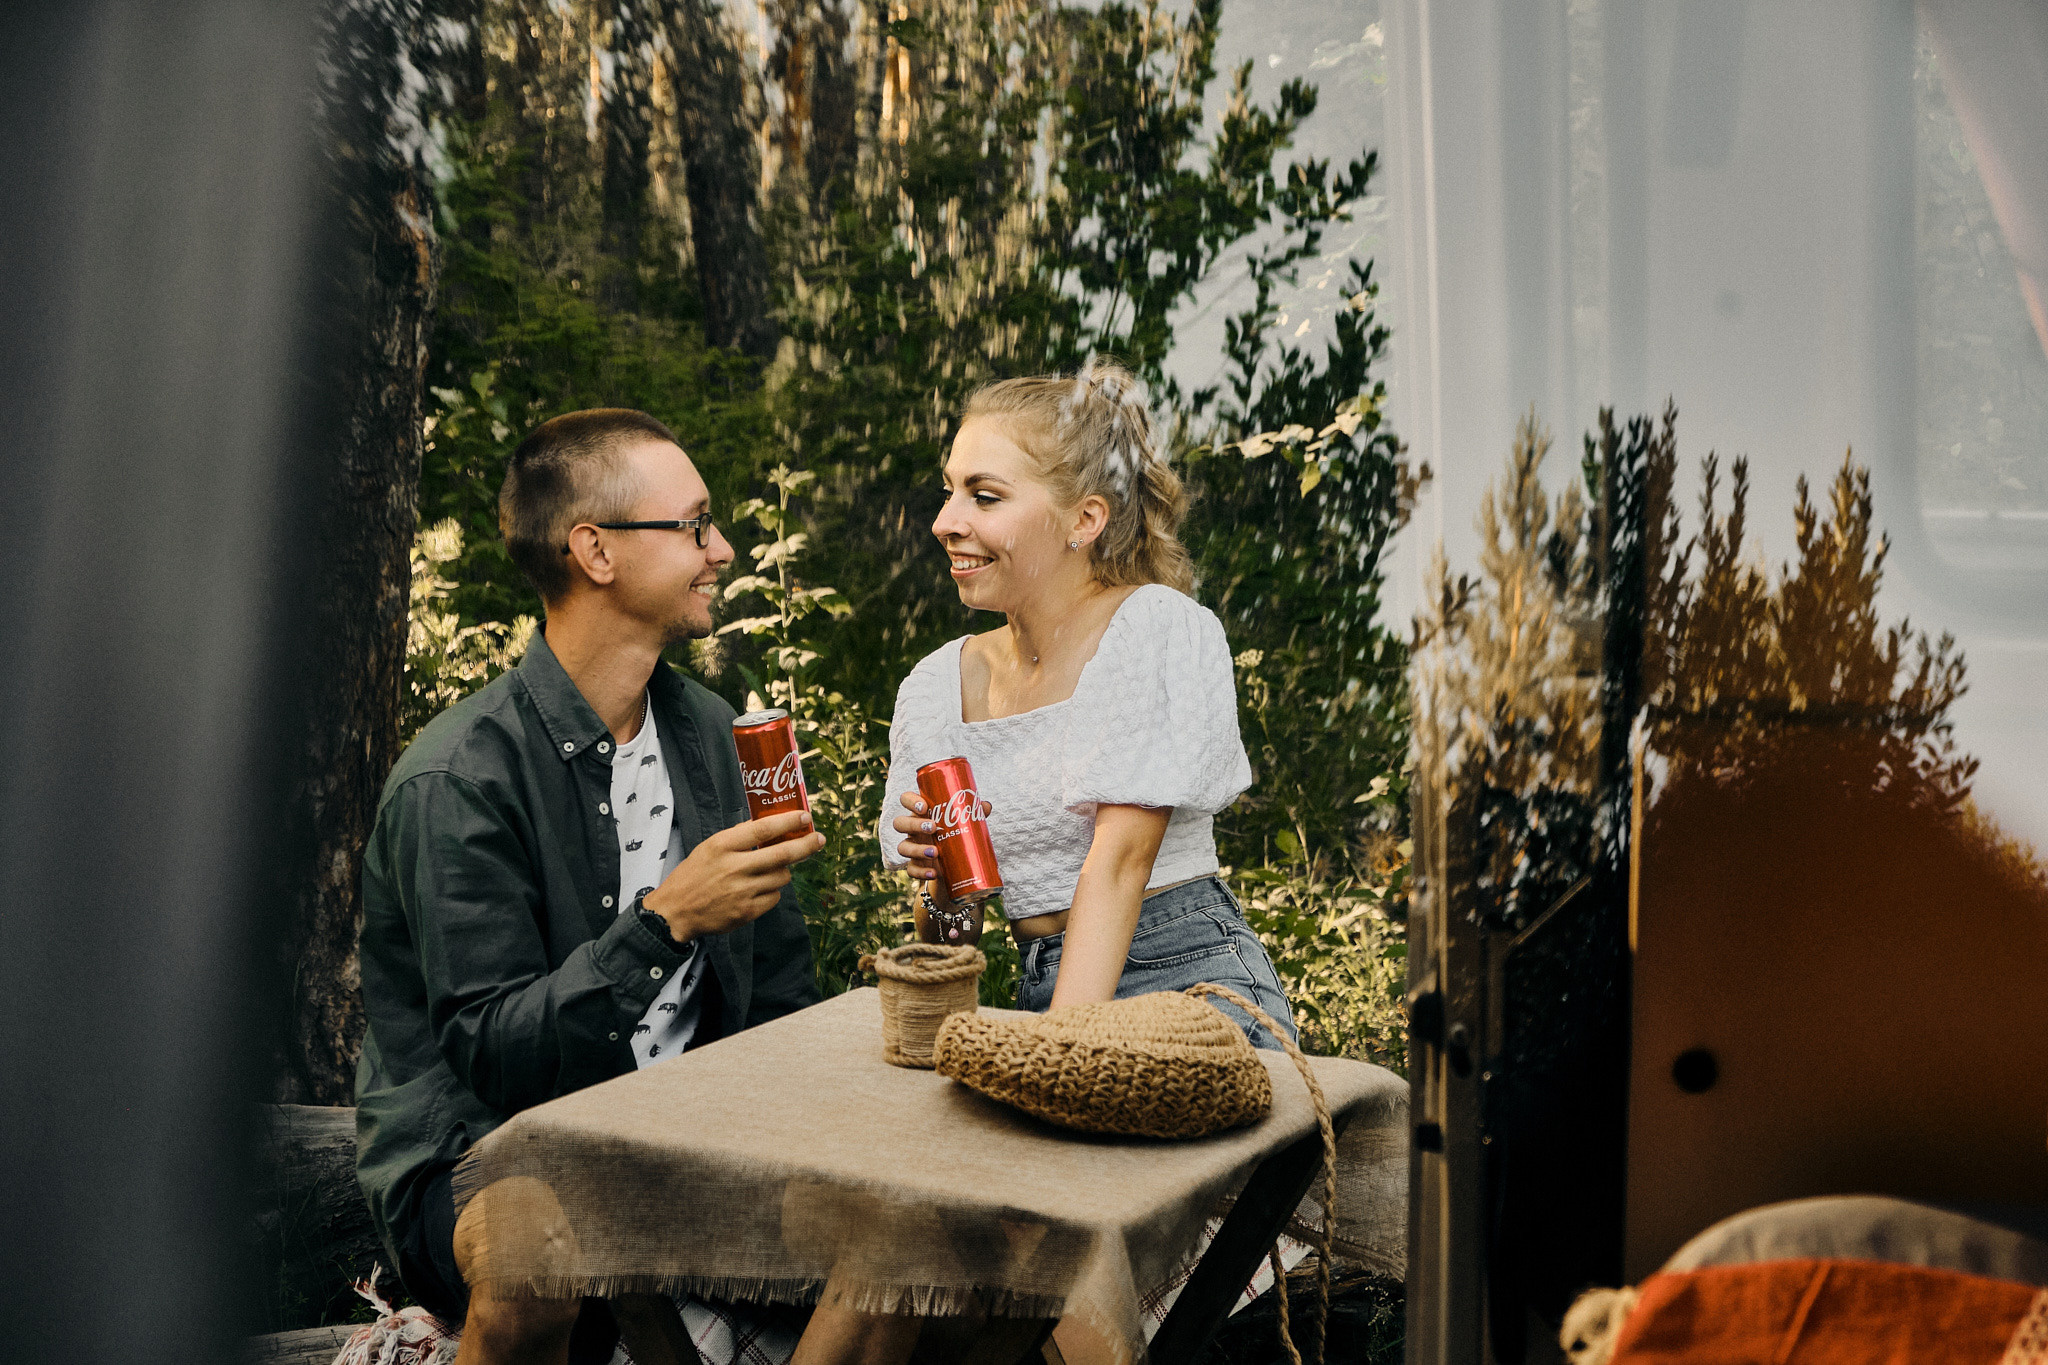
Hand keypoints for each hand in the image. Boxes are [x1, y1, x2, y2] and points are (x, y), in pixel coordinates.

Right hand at [642, 810, 823, 942]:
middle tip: (819, 839)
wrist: (675, 912)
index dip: (788, 822)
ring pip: (782, 877)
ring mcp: (742, 891)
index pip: (763, 829)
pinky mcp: (747, 912)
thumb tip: (769, 825)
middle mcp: (734, 867)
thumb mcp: (710, 847)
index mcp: (723, 846)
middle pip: (782, 854)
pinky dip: (772, 892)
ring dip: (782, 871)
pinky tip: (758, 889)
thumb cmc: (693, 876)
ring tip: (769, 871)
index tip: (805, 816)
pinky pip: (774, 897)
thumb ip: (738, 837)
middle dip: (806, 845)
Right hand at [890, 789, 995, 882]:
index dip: (910, 801)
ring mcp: (912, 848)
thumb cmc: (956, 834)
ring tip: (936, 852)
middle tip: (933, 828)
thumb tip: (986, 806)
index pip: (906, 800)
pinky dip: (921, 872)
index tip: (924, 806)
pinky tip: (933, 873)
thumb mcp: (965, 823)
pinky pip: (911, 869)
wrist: (955, 866)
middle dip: (914, 824)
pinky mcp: (916, 866)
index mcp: (921, 813)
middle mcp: (913, 830)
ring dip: (917, 849)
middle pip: (900, 823)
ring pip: (902, 847)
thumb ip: (973, 813)